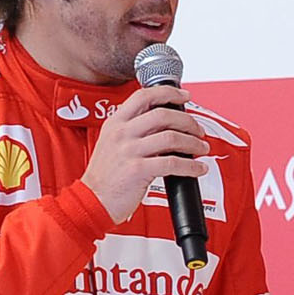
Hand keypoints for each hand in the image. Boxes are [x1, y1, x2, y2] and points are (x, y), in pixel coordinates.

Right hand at [82, 81, 208, 223]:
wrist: (92, 201)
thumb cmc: (105, 176)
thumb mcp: (112, 143)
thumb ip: (133, 130)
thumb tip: (165, 125)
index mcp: (115, 122)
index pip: (144, 96)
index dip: (169, 93)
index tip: (185, 96)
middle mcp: (122, 133)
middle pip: (163, 114)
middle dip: (188, 121)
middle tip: (198, 130)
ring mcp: (129, 151)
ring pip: (171, 137)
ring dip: (193, 143)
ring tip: (201, 148)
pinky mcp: (137, 170)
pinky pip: (172, 163)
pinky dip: (191, 166)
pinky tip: (198, 168)